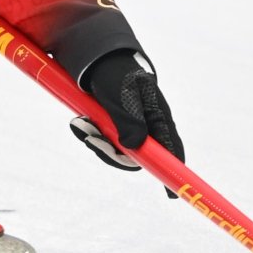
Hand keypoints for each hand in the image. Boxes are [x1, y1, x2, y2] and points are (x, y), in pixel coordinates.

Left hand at [74, 50, 184, 169]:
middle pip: (137, 156)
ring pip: (116, 149)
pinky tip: (80, 121)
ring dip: (96, 140)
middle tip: (91, 138)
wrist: (95, 59)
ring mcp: (130, 126)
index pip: (172, 149)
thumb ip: (129, 120)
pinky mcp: (114, 125)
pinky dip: (91, 134)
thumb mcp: (122, 96)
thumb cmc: (114, 74)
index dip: (172, 170)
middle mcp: (147, 124)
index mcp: (158, 115)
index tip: (171, 194)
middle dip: (111, 152)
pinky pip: (104, 140)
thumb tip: (133, 148)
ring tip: (81, 123)